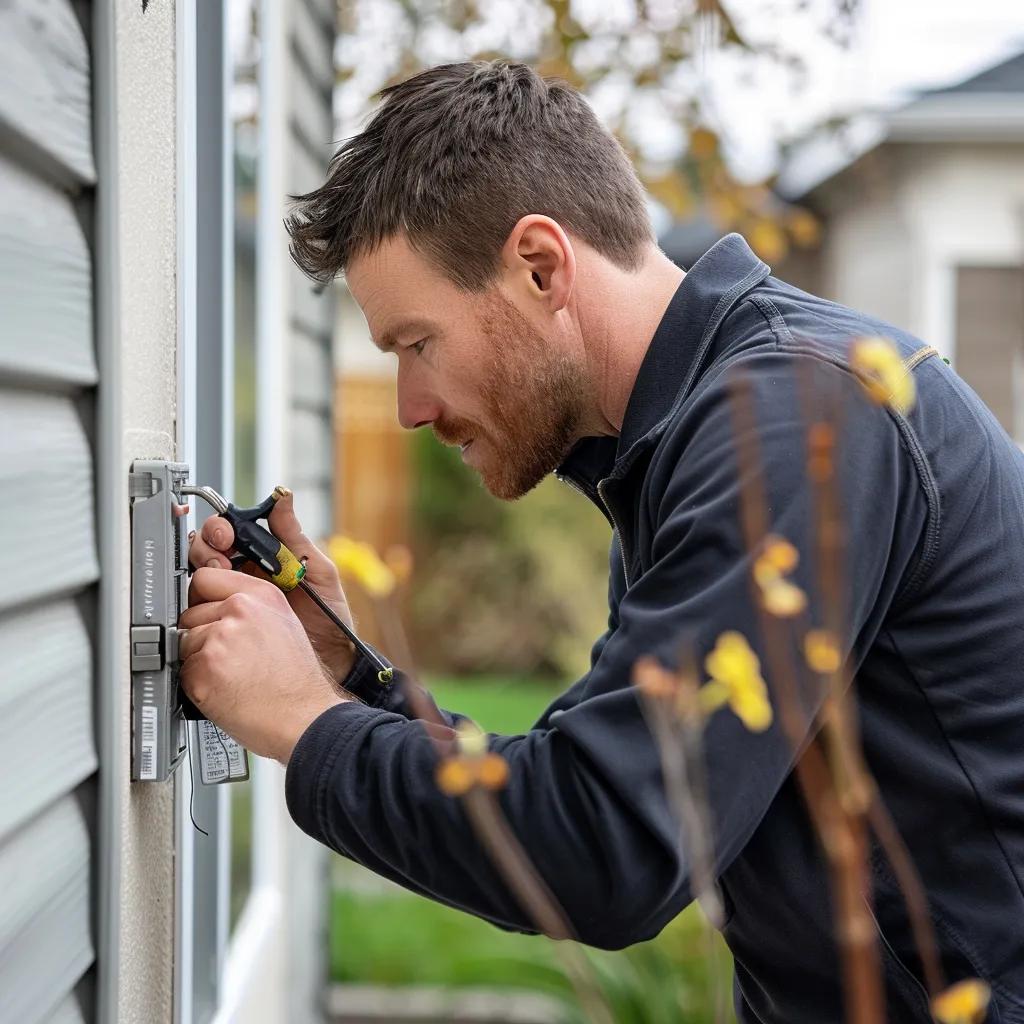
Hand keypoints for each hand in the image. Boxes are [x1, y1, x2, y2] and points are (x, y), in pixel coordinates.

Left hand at [179, 568, 346, 763]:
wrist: (305, 717)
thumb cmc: (297, 682)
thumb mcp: (284, 626)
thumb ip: (250, 610)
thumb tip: (216, 607)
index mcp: (262, 595)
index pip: (205, 577)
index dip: (202, 599)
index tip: (206, 613)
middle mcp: (241, 610)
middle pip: (190, 613)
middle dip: (200, 635)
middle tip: (229, 657)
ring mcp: (221, 638)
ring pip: (184, 643)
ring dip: (199, 662)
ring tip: (230, 676)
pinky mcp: (205, 668)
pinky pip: (183, 672)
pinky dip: (196, 685)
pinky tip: (223, 690)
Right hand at [188, 489, 355, 682]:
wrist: (330, 659)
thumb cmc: (329, 616)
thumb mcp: (318, 571)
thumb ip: (295, 537)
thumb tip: (282, 498)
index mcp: (265, 556)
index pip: (231, 531)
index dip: (222, 529)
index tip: (227, 537)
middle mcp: (244, 574)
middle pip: (208, 549)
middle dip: (207, 548)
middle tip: (220, 560)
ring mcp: (233, 598)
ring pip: (200, 575)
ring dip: (202, 571)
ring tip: (218, 579)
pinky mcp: (226, 622)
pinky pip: (204, 606)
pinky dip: (200, 599)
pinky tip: (211, 602)